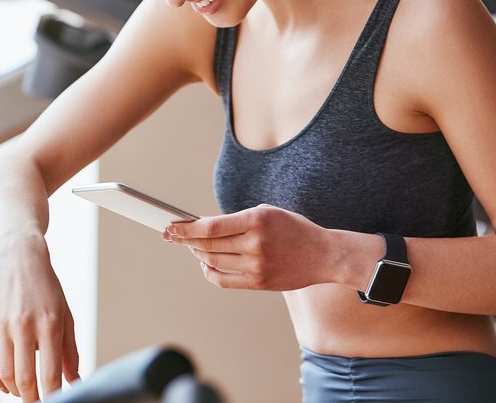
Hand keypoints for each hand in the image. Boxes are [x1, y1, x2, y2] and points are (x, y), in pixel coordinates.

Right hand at [0, 234, 80, 399]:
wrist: (18, 255)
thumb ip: (70, 351)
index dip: (53, 396)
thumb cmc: (45, 286)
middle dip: (33, 398)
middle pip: (25, 380)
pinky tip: (7, 384)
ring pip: (5, 375)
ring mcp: (1, 325)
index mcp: (49, 323)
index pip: (50, 374)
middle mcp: (24, 325)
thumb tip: (74, 380)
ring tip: (25, 393)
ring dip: (15, 391)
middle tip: (38, 402)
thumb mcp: (65, 314)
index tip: (55, 402)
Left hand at [162, 204, 330, 290]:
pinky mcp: (259, 283)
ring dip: (197, 254)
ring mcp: (257, 266)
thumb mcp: (268, 212)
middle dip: (185, 240)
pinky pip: (223, 280)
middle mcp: (255, 243)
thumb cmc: (294, 229)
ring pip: (212, 262)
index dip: (187, 228)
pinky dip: (208, 272)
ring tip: (192, 246)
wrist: (324, 255)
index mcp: (257, 220)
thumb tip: (203, 227)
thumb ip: (237, 219)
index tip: (171, 227)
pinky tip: (205, 264)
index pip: (211, 227)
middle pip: (207, 245)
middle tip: (173, 235)